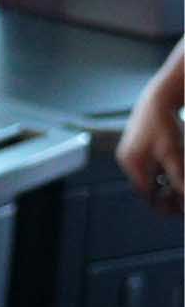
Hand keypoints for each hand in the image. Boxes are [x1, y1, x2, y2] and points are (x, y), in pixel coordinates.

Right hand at [118, 41, 184, 214]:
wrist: (158, 99)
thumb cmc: (166, 124)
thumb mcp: (176, 154)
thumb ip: (178, 179)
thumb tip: (184, 198)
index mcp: (133, 164)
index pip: (147, 196)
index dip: (165, 204)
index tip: (181, 207)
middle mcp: (126, 161)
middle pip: (146, 189)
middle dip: (165, 194)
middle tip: (183, 193)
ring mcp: (128, 154)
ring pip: (147, 178)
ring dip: (163, 182)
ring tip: (180, 177)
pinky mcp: (134, 148)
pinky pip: (146, 167)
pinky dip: (160, 171)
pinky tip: (172, 166)